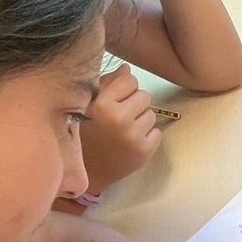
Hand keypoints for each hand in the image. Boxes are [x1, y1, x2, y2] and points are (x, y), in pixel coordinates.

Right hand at [77, 63, 162, 195]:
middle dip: (134, 104)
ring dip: (141, 120)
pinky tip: (131, 142)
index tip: (115, 100)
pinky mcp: (144, 151)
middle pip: (144, 96)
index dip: (124, 89)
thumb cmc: (84, 135)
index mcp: (102, 104)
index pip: (130, 80)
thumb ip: (107, 84)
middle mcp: (119, 118)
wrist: (87, 172)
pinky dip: (147, 136)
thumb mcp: (87, 106)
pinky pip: (156, 132)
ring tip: (124, 131)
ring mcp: (133, 136)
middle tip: (120, 118)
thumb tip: (126, 69)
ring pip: (151, 114)